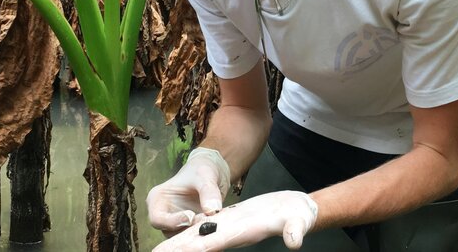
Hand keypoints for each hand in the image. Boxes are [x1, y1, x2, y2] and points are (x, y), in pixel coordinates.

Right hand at [147, 147, 231, 232]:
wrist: (214, 172)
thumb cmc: (202, 169)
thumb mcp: (205, 175)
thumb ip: (208, 191)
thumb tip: (212, 210)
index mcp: (158, 200)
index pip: (157, 219)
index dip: (173, 222)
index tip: (191, 216)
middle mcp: (164, 215)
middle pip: (170, 233)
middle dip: (188, 231)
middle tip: (207, 224)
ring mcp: (177, 224)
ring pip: (183, 238)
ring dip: (198, 233)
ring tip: (214, 224)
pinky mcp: (190, 229)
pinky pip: (195, 237)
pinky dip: (205, 234)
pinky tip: (216, 227)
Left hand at [152, 190, 318, 251]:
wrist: (298, 208)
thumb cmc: (300, 215)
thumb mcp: (299, 221)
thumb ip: (295, 230)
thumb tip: (295, 242)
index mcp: (243, 232)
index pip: (213, 242)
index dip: (194, 248)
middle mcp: (232, 233)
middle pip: (199, 243)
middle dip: (177, 250)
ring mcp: (230, 227)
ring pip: (199, 235)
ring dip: (178, 243)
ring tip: (156, 251)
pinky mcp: (231, 219)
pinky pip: (206, 226)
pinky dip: (191, 230)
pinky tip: (176, 233)